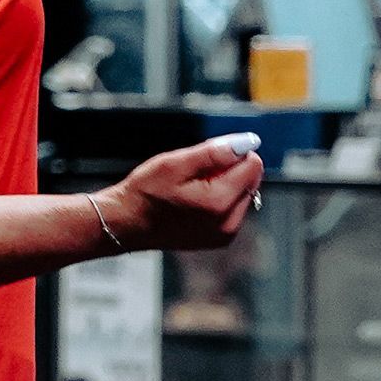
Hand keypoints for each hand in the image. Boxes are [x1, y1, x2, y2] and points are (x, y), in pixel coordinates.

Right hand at [95, 136, 262, 253]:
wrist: (127, 224)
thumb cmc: (147, 192)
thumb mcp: (177, 163)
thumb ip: (216, 152)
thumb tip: (249, 142)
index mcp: (220, 203)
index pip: (253, 165)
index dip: (233, 153)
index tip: (207, 158)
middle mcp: (228, 223)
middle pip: (250, 180)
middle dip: (230, 170)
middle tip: (196, 174)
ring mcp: (225, 234)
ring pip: (243, 194)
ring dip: (225, 184)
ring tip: (192, 188)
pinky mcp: (220, 238)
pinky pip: (233, 209)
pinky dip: (220, 199)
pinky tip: (195, 200)